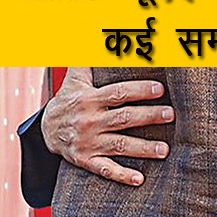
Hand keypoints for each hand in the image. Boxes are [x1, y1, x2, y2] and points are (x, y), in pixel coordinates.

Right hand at [40, 67, 172, 185]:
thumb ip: (88, 59)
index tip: (160, 89)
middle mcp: (90, 121)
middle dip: (148, 117)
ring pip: (119, 146)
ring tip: (165, 150)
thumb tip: (98, 37)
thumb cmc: (69, 100)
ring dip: (142, 148)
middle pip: (123, 119)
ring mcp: (88, 143)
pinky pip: (105, 169)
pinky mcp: (86, 160)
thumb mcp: (75, 78)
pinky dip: (122, 175)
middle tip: (171, 115)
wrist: (44, 131)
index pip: (118, 93)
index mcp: (90, 99)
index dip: (139, 91)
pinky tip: (139, 179)